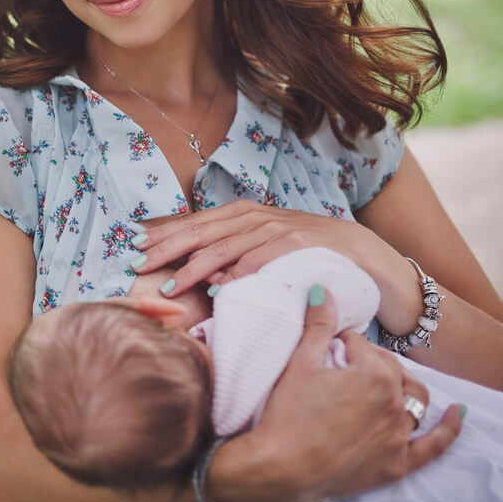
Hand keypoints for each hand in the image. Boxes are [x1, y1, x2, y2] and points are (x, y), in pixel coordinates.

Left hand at [131, 201, 421, 333]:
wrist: (370, 258)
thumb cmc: (311, 258)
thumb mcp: (266, 250)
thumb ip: (233, 254)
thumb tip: (195, 272)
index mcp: (244, 215)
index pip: (194, 223)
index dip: (162, 234)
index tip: (132, 247)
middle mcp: (257, 216)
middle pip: (202, 230)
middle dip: (166, 247)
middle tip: (136, 265)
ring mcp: (279, 227)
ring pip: (227, 245)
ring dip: (196, 265)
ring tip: (171, 284)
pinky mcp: (301, 243)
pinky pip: (263, 258)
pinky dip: (239, 271)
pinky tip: (219, 286)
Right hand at [210, 289, 462, 501]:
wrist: (279, 468)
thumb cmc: (287, 414)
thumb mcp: (300, 364)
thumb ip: (319, 326)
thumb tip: (323, 290)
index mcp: (375, 375)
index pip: (362, 347)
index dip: (342, 344)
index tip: (326, 347)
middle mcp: (395, 404)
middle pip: (390, 370)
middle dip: (369, 362)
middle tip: (342, 365)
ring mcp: (399, 437)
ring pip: (414, 400)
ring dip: (403, 385)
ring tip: (387, 380)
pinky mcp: (396, 465)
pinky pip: (433, 446)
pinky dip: (449, 429)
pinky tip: (458, 413)